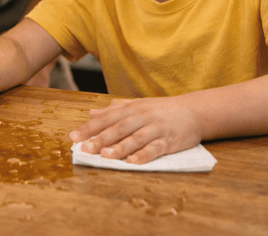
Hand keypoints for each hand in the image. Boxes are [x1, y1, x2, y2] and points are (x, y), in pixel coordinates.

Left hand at [69, 96, 202, 163]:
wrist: (194, 111)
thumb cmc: (161, 110)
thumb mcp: (137, 105)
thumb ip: (114, 110)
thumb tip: (91, 113)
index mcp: (131, 109)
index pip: (106, 119)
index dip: (89, 128)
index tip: (73, 138)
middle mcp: (142, 117)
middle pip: (119, 128)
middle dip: (101, 139)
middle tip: (85, 149)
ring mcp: (156, 128)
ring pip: (136, 138)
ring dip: (120, 147)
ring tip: (105, 155)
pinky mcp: (169, 140)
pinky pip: (155, 148)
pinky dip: (144, 155)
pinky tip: (133, 162)